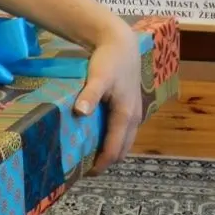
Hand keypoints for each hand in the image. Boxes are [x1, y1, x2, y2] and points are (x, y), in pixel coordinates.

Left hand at [73, 19, 141, 174]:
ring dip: (110, 150)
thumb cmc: (109, 59)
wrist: (121, 42)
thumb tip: (81, 112)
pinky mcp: (130, 105)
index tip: (85, 173)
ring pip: (124, 140)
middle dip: (106, 161)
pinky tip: (97, 134)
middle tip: (84, 167)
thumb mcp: (98, 76)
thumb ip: (90, 94)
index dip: (101, 164)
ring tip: (89, 153)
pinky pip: (123, 130)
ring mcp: (134, 112)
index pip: (115, 149)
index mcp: (126, 115)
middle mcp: (133, 117)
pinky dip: (113, 138)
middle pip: (122, 149)